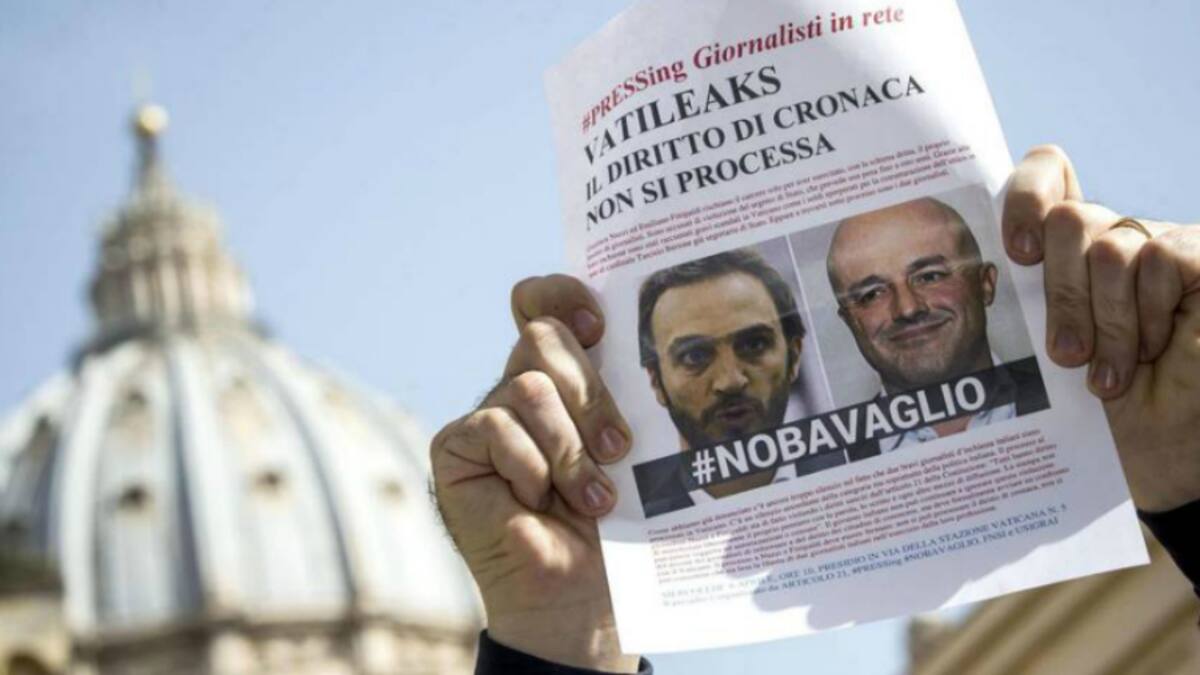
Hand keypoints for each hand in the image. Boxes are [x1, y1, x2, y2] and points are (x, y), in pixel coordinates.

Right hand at [430, 275, 637, 670]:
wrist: (584, 592)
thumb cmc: (616, 520)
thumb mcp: (628, 444)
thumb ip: (617, 390)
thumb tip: (615, 338)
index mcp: (562, 376)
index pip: (544, 303)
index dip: (563, 294)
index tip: (599, 323)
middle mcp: (518, 387)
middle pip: (543, 336)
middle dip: (589, 392)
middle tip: (619, 446)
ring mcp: (485, 416)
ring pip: (529, 386)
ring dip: (569, 447)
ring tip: (592, 494)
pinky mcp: (455, 448)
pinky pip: (496, 426)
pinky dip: (529, 466)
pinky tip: (537, 500)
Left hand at [1003, 145, 1199, 511]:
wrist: (1155, 456)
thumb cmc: (1093, 411)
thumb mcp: (1041, 350)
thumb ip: (1020, 298)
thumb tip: (971, 268)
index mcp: (1068, 250)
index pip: (1048, 174)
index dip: (1026, 195)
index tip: (1017, 253)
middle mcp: (1113, 238)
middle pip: (1069, 219)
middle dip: (1061, 293)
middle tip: (1066, 355)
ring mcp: (1160, 248)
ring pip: (1109, 247)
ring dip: (1107, 321)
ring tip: (1108, 375)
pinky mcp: (1199, 260)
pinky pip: (1162, 257)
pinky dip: (1149, 311)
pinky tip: (1151, 350)